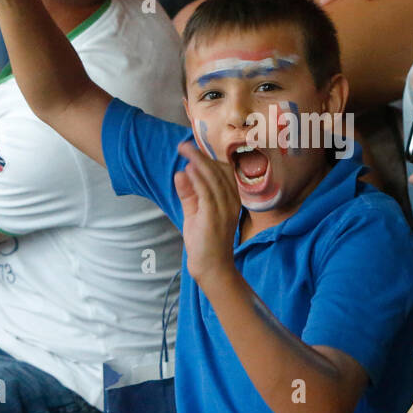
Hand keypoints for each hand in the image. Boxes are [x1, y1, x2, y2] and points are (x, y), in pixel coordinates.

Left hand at [173, 140, 240, 282]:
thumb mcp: (195, 213)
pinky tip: (188, 168)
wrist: (211, 268)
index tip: (194, 146)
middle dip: (202, 155)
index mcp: (231, 199)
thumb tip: (181, 172)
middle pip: (219, 171)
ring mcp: (224, 208)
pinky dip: (197, 178)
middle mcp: (231, 201)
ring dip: (198, 161)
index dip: (210, 157)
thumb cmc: (205, 242)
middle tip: (185, 145)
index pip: (224, 172)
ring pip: (213, 178)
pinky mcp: (214, 215)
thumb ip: (189, 193)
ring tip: (185, 150)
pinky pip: (206, 191)